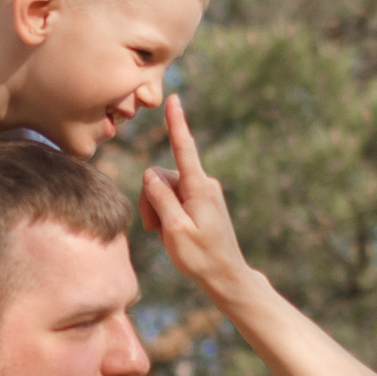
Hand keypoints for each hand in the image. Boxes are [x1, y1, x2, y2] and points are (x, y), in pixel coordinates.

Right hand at [140, 95, 252, 299]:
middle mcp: (204, 184)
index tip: (174, 99)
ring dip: (158, 210)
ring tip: (165, 235)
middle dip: (151, 199)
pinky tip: (173, 233)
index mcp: (199, 188)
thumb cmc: (201, 257)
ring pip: (166, 189)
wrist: (226, 276)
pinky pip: (175, 199)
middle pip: (162, 177)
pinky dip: (168, 214)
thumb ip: (160, 198)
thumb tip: (150, 173)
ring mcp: (204, 193)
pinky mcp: (202, 201)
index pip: (184, 148)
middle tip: (153, 230)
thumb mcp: (174, 230)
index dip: (177, 123)